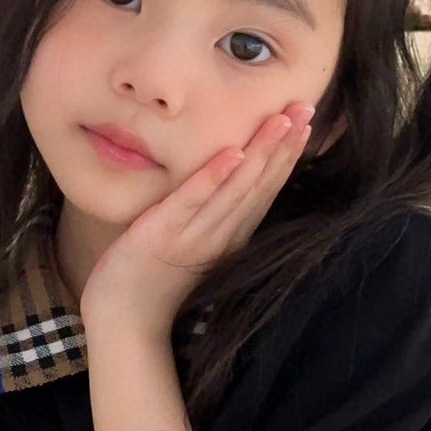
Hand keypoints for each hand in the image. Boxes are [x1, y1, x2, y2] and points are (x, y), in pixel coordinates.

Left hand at [78, 101, 316, 336]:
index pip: (265, 191)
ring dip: (260, 154)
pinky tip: (232, 154)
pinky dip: (213, 179)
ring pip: (236, 190)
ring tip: (281, 122)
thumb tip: (227, 183)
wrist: (124, 322)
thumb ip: (212, 216)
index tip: (306, 123)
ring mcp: (194, 236)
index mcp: (229, 237)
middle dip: (284, 147)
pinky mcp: (163, 235)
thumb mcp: (193, 244)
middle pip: (259, 185)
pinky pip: (192, 203)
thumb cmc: (153, 280)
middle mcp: (220, 236)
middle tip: (306, 109)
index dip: (287, 156)